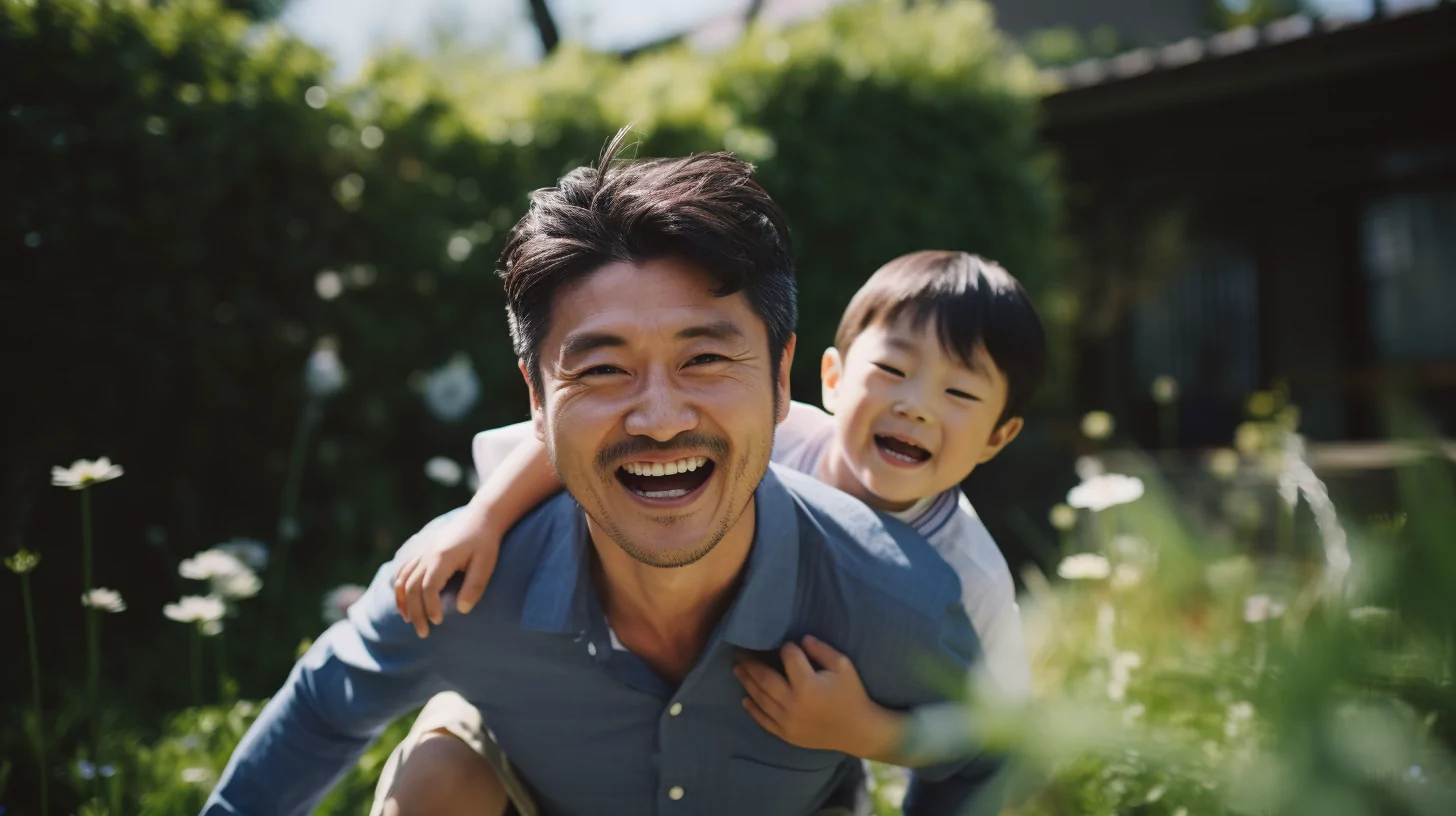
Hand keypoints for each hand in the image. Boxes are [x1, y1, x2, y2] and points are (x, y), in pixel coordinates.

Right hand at [392, 513, 500, 637]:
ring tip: (408, 620)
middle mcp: (427, 554)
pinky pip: (403, 569)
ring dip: (403, 601)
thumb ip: (474, 586)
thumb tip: (462, 610)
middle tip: (423, 633)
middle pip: (412, 587)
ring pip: (402, 579)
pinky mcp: (421, 551)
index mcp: (442, 557)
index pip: (428, 588)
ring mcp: (421, 552)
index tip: (438, 622)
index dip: (430, 607)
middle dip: (415, 612)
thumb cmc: (485, 542)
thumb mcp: (486, 563)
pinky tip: (404, 601)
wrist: (480, 518)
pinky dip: (400, 587)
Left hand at [733, 635, 903, 760]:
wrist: (858, 731)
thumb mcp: (843, 666)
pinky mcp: (786, 734)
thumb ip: (821, 650)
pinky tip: (744, 699)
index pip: (789, 657)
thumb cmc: (852, 695)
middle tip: (739, 652)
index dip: (788, 648)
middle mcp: (792, 703)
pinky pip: (764, 721)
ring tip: (738, 669)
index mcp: (807, 684)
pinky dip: (753, 710)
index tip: (787, 645)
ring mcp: (786, 721)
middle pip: (764, 678)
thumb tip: (801, 639)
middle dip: (751, 663)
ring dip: (747, 682)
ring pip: (760, 698)